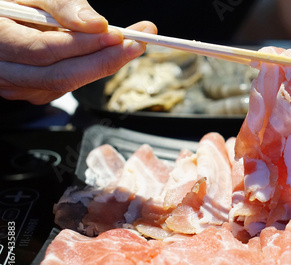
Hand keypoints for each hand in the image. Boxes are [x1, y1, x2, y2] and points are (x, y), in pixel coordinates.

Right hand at [0, 0, 156, 104]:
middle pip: (61, 76)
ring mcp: (19, 86)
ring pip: (67, 84)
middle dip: (104, 60)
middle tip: (138, 44)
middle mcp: (5, 71)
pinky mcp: (35, 92)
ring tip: (131, 45)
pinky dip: (92, 69)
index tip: (118, 35)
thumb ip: (61, 4)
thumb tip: (95, 24)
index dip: (84, 44)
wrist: (0, 20)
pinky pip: (67, 85)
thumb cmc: (12, 4)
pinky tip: (107, 53)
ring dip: (104, 65)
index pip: (46, 50)